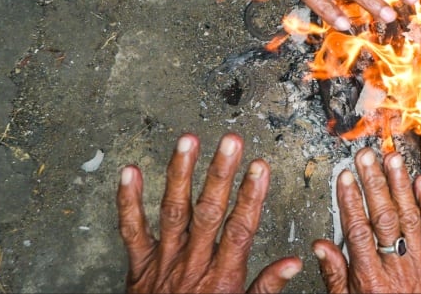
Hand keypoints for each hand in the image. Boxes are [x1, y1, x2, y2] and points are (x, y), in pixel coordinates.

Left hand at [116, 133, 300, 292]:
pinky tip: (130, 172)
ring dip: (180, 173)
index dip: (251, 195)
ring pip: (174, 211)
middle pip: (209, 212)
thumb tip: (292, 263)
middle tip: (230, 143)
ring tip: (188, 142)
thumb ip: (266, 287)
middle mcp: (193, 263)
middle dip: (221, 173)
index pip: (240, 228)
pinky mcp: (140, 264)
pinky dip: (127, 201)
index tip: (260, 168)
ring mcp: (164, 260)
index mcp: (221, 277)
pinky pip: (132, 230)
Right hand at [312, 148, 420, 292]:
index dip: (351, 201)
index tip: (344, 177)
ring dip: (400, 184)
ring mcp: (420, 262)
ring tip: (392, 158)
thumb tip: (320, 245)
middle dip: (374, 182)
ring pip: (410, 216)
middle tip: (366, 156)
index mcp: (371, 278)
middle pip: (384, 217)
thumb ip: (334, 274)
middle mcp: (396, 267)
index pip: (358, 231)